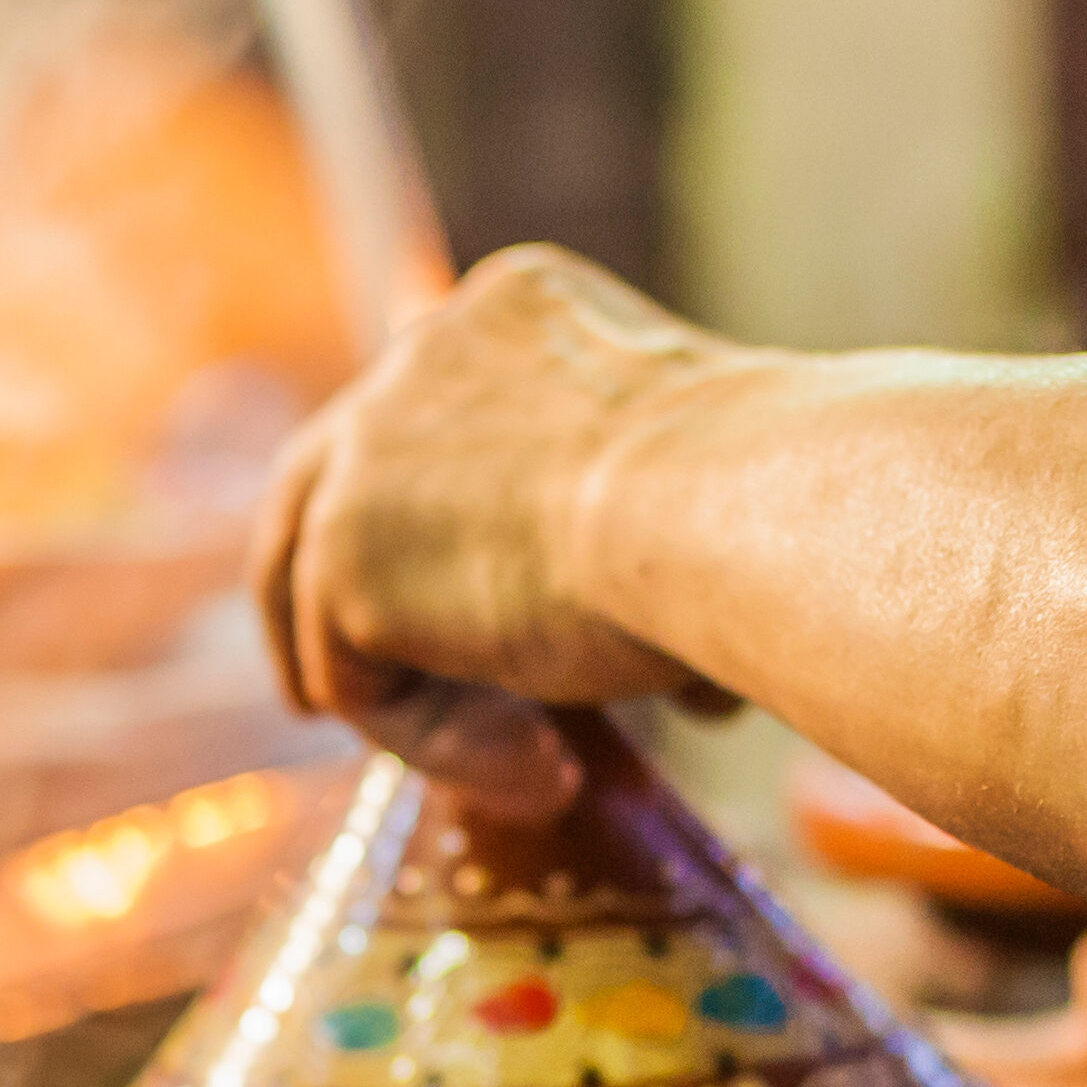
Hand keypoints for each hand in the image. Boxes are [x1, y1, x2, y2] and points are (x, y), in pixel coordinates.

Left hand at [251, 246, 745, 793]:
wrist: (737, 504)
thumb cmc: (768, 499)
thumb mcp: (702, 491)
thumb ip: (643, 547)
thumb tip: (695, 688)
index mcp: (507, 313)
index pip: (429, 426)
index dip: (426, 531)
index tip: (462, 621)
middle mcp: (413, 361)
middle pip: (318, 489)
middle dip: (325, 602)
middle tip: (331, 694)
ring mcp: (361, 456)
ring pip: (330, 606)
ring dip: (412, 704)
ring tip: (534, 773)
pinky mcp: (340, 560)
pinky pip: (361, 685)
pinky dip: (436, 746)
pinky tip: (549, 773)